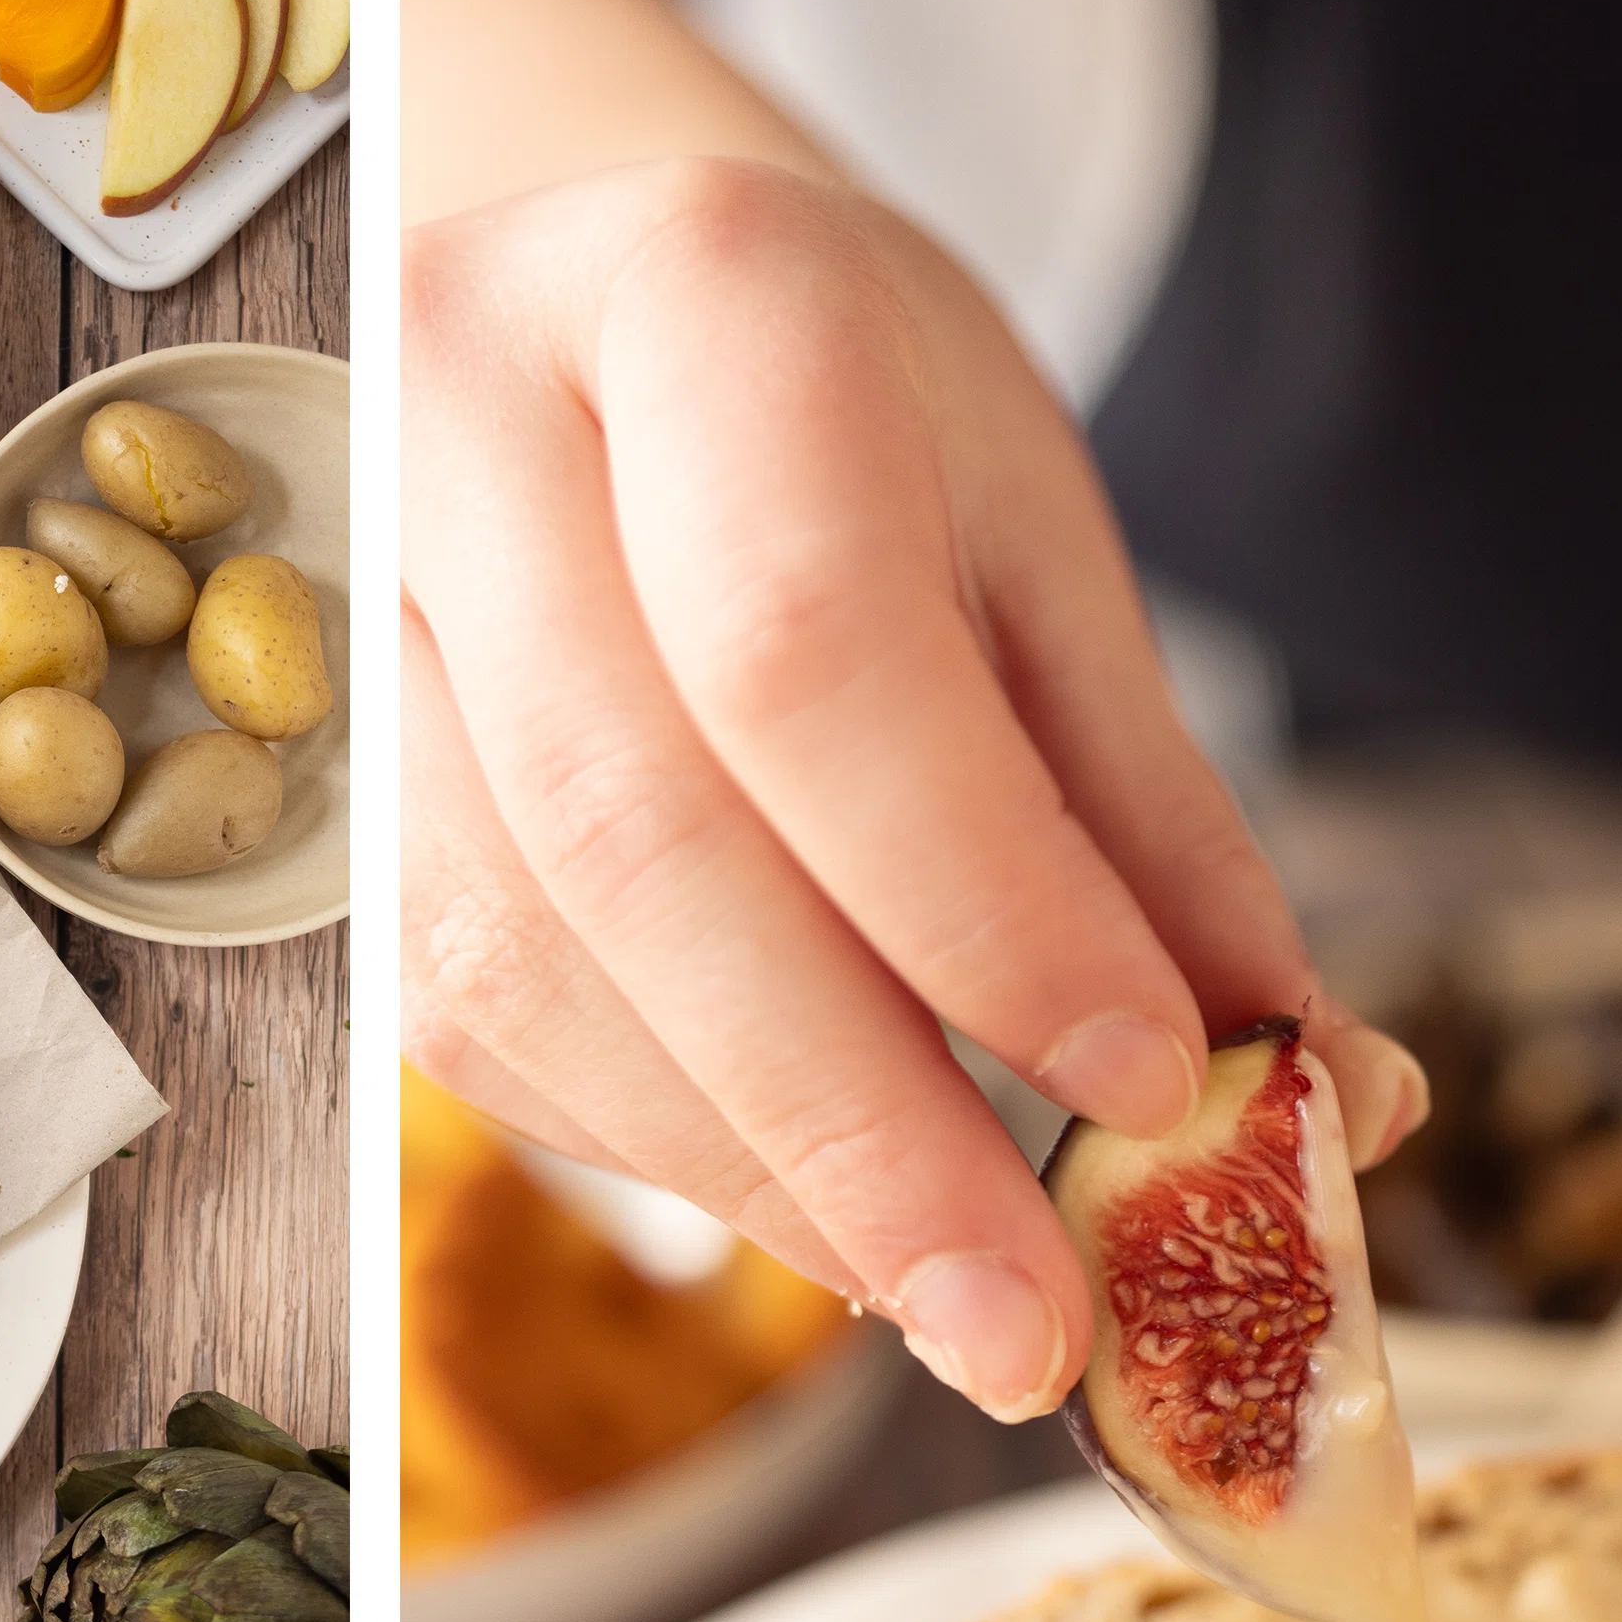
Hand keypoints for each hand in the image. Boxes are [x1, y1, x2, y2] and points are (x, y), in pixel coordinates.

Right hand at [402, 159, 1428, 1422]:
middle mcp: (453, 422)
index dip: (975, 898)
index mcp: (690, 293)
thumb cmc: (842, 424)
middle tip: (1029, 1327)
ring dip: (747, 1173)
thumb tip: (1321, 1095)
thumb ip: (1144, 813)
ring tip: (942, 1290)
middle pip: (631, 833)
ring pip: (512, 958)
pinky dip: (647, 1141)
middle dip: (854, 1123)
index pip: (803, 643)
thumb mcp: (1032, 546)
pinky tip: (801, 1195)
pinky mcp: (300, 772)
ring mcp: (332, 602)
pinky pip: (455, 1011)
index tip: (1144, 1088)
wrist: (599, 336)